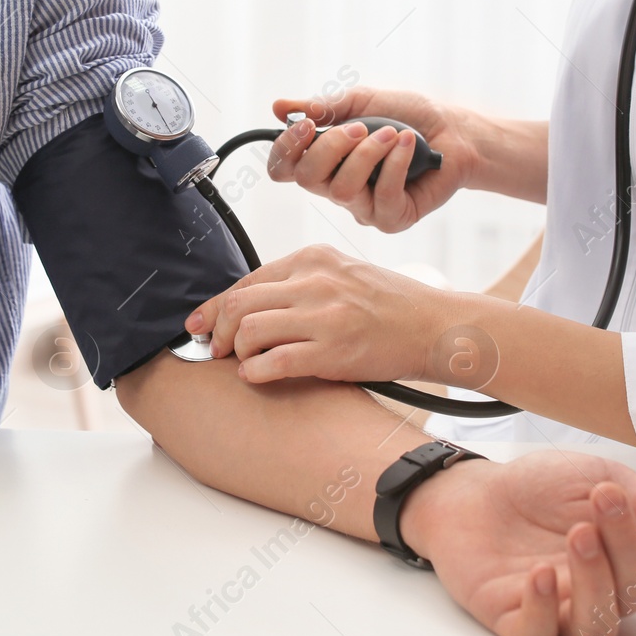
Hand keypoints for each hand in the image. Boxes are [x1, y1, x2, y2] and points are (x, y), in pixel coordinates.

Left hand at [188, 244, 444, 384]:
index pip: (247, 280)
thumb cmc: (391, 306)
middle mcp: (315, 281)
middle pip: (239, 304)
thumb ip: (300, 283)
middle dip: (216, 330)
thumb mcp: (343, 275)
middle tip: (213, 350)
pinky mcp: (333, 351)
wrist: (436, 326)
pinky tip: (258, 376)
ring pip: (249, 330)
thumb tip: (250, 307)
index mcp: (313, 258)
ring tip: (243, 364)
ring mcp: (324, 316)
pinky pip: (274, 362)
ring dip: (236, 352)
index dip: (215, 307)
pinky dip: (255, 373)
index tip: (200, 325)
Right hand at [267, 88, 477, 232]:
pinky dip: (396, 165)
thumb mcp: (362, 102)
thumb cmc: (407, 116)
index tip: (306, 126)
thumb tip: (279, 108)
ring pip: (343, 190)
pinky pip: (383, 198)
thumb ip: (323, 108)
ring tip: (394, 134)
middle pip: (308, 179)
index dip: (286, 150)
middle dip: (332, 147)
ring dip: (369, 154)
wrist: (454, 130)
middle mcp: (337, 187)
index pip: (284, 168)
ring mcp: (363, 207)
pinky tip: (409, 144)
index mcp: (324, 160)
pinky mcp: (392, 218)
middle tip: (361, 127)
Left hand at [401, 453, 635, 635]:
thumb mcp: (603, 478)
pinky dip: (542, 610)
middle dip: (628, 546)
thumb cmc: (540, 489)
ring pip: (599, 625)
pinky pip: (538, 635)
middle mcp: (603, 590)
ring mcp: (560, 608)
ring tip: (578, 533)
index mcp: (630, 558)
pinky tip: (539, 573)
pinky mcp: (517, 618)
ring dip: (595, 581)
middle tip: (606, 501)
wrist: (474, 491)